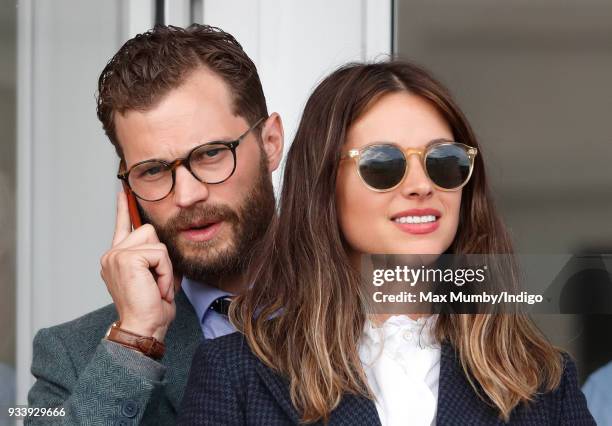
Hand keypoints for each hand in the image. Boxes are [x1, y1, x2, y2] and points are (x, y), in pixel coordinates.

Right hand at [100, 191, 179, 341]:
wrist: (143, 328)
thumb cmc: (151, 310)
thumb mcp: (155, 279)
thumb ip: (155, 260)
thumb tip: (164, 246)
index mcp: (117, 259)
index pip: (121, 227)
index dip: (123, 208)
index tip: (123, 191)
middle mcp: (112, 255)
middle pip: (149, 231)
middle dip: (162, 257)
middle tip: (157, 283)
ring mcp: (117, 256)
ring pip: (157, 243)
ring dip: (165, 268)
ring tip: (157, 287)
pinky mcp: (127, 259)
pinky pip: (160, 255)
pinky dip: (166, 273)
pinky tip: (157, 288)